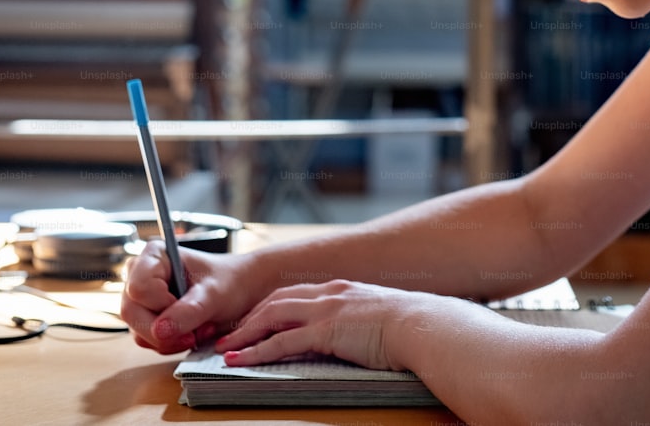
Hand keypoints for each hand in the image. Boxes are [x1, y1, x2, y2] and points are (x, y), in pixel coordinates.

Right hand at [120, 240, 260, 353]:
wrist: (242, 292)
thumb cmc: (231, 282)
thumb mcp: (215, 294)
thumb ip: (190, 310)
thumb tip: (160, 330)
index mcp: (155, 255)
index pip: (140, 287)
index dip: (161, 304)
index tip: (190, 306)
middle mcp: (140, 275)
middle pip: (132, 312)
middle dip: (166, 329)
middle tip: (197, 330)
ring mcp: (141, 299)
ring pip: (138, 331)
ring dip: (172, 339)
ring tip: (201, 328)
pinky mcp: (147, 319)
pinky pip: (147, 341)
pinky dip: (171, 343)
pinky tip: (193, 333)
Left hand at [215, 279, 440, 371]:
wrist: (423, 325)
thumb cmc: (411, 326)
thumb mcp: (379, 316)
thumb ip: (361, 320)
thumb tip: (359, 334)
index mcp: (342, 289)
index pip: (295, 293)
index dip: (270, 307)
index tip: (253, 320)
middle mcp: (330, 293)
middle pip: (276, 300)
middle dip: (249, 317)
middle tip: (230, 333)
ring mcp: (326, 310)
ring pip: (271, 316)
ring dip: (245, 333)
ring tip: (226, 348)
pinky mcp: (325, 330)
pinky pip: (281, 340)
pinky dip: (257, 351)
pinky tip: (242, 360)